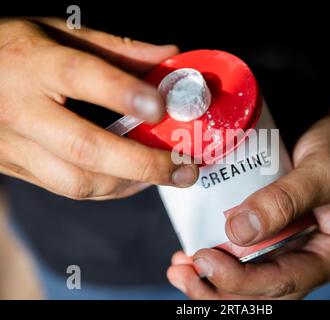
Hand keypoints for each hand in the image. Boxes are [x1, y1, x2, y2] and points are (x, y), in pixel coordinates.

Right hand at [0, 18, 197, 199]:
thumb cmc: (16, 50)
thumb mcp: (59, 33)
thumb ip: (116, 48)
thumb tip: (170, 54)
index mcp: (33, 63)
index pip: (79, 75)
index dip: (122, 93)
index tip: (162, 108)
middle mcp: (20, 109)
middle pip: (84, 147)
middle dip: (142, 163)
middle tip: (186, 170)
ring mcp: (15, 145)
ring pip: (76, 181)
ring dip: (131, 182)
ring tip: (168, 175)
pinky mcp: (17, 168)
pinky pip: (68, 189)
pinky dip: (110, 189)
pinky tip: (135, 179)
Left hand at [167, 115, 329, 298]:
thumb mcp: (323, 170)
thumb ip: (285, 200)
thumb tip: (239, 231)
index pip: (282, 282)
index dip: (239, 279)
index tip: (204, 259)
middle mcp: (312, 260)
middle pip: (262, 292)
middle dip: (219, 289)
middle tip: (183, 272)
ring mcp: (295, 248)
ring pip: (252, 279)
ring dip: (215, 280)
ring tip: (181, 267)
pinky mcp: (280, 234)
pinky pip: (249, 256)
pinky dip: (222, 258)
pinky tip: (195, 249)